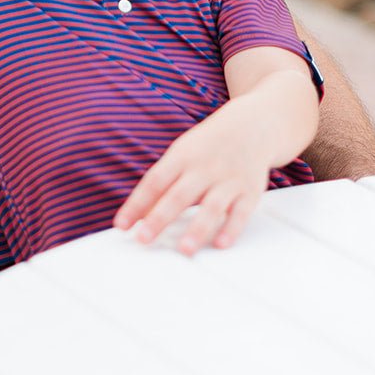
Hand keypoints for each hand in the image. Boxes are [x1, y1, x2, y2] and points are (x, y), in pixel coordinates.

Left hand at [113, 99, 274, 255]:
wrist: (252, 125)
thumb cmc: (207, 146)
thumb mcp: (181, 154)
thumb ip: (162, 184)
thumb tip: (138, 215)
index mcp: (182, 156)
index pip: (154, 181)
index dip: (137, 203)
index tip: (122, 225)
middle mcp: (204, 168)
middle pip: (179, 195)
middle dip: (159, 219)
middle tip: (143, 240)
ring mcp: (228, 179)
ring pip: (211, 206)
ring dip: (197, 229)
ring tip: (184, 250)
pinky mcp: (250, 191)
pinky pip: (241, 212)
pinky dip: (232, 229)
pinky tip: (220, 244)